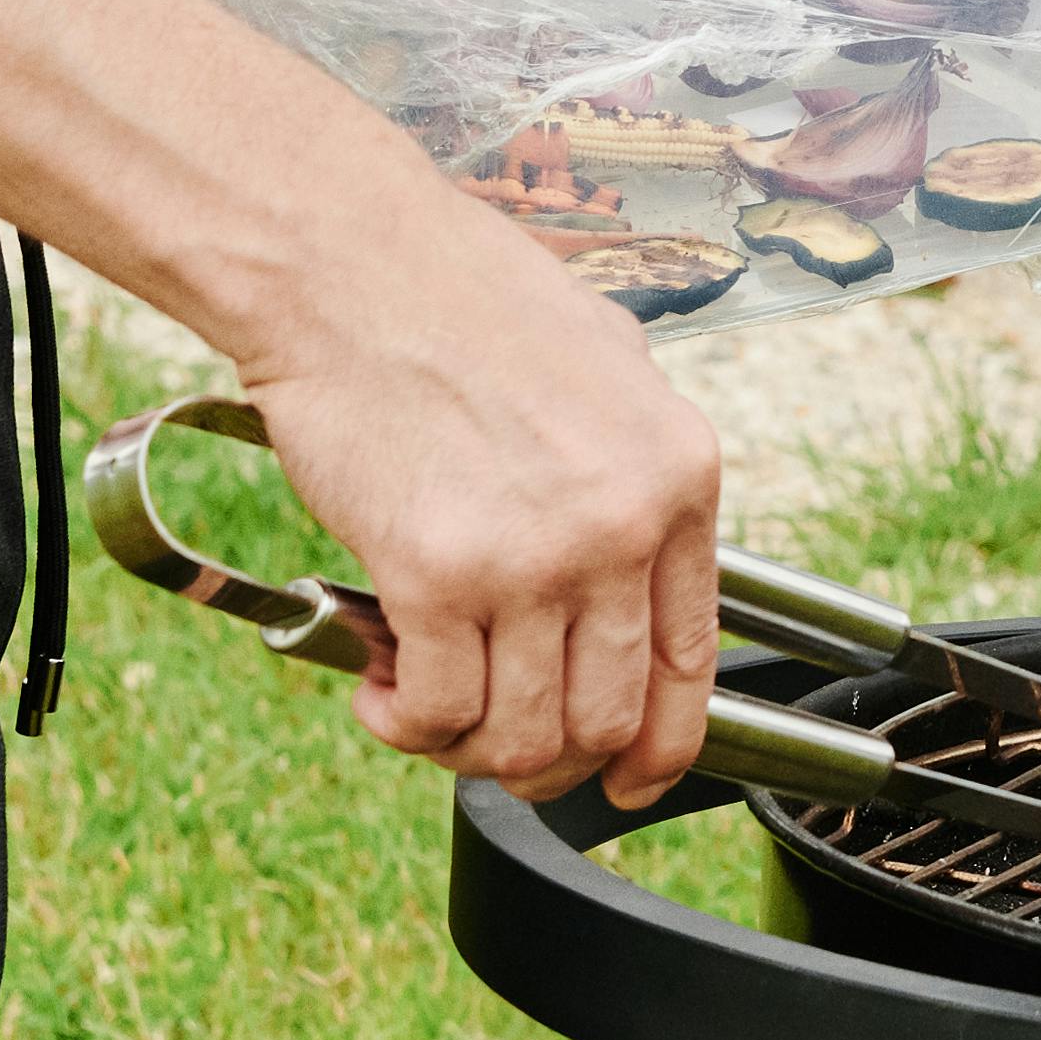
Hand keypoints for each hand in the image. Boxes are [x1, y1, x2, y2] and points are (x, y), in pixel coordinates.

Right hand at [246, 189, 728, 799]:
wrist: (350, 262)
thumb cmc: (459, 298)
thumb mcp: (604, 368)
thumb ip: (630, 472)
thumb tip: (627, 565)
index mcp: (677, 478)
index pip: (691, 663)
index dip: (662, 747)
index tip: (631, 777)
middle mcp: (622, 526)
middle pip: (609, 720)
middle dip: (551, 760)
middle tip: (492, 740)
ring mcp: (534, 557)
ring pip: (528, 736)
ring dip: (469, 748)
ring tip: (423, 704)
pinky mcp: (437, 574)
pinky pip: (440, 710)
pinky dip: (405, 723)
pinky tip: (379, 683)